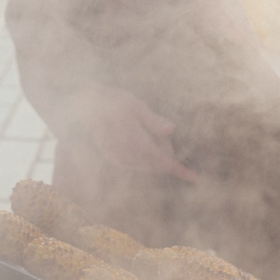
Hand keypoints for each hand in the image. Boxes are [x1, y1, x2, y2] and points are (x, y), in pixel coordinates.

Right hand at [61, 82, 197, 181]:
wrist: (86, 105)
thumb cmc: (113, 101)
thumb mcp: (135, 105)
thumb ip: (153, 121)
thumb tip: (172, 130)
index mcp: (134, 139)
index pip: (161, 160)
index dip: (178, 169)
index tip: (194, 178)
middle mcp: (125, 153)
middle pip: (155, 164)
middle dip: (165, 155)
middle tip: (164, 133)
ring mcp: (117, 157)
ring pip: (145, 166)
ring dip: (153, 157)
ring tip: (147, 133)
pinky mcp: (111, 158)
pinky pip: (133, 164)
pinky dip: (142, 158)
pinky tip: (139, 143)